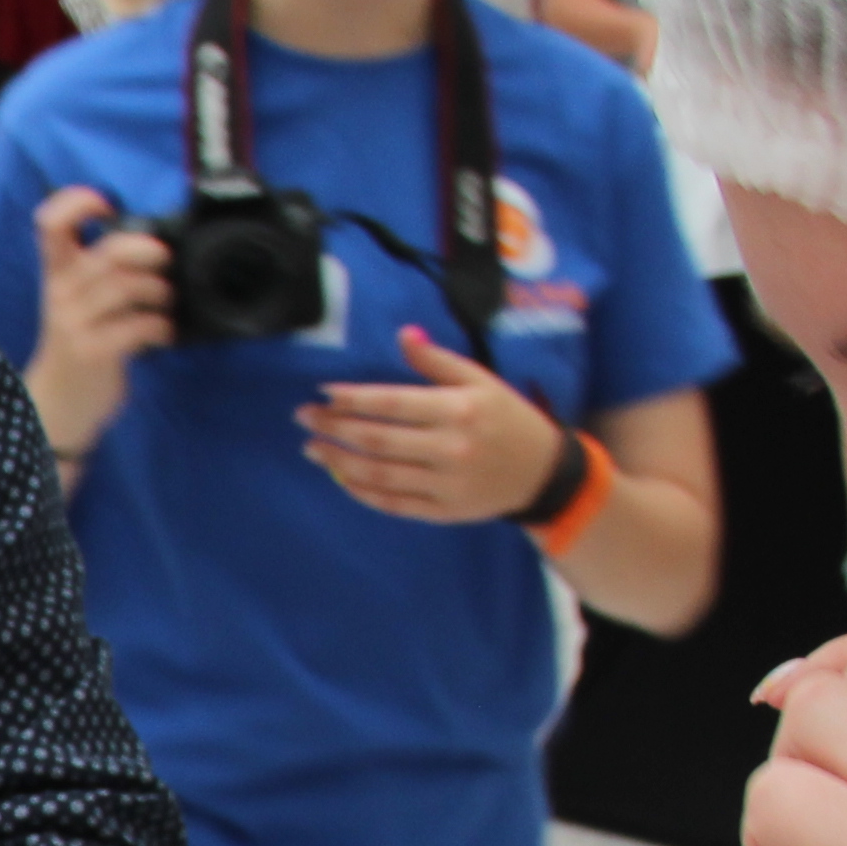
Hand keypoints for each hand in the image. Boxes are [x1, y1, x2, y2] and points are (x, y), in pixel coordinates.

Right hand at [23, 187, 171, 459]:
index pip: (50, 223)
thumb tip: (152, 244)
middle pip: (109, 253)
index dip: (77, 202)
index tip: (105, 206)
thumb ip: (100, 270)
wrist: (58, 403)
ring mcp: (74, 323)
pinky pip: (136, 326)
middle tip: (163, 259)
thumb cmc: (78, 342)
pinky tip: (163, 333)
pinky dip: (160, 327)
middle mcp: (60, 293)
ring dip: (159, 291)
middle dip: (146, 250)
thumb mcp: (76, 300)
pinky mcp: (92, 352)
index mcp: (57, 273)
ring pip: (127, 288)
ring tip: (166, 301)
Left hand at [300, 328, 569, 526]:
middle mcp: (451, 447)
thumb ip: (438, 361)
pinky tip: (341, 477)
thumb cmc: (507, 418)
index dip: (353, 399)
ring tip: (313, 448)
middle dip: (334, 428)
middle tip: (305, 418)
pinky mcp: (443, 511)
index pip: (393, 403)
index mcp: (459, 409)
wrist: (542, 472)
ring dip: (338, 461)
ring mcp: (446, 483)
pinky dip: (362, 491)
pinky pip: (393, 503)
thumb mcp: (481, 380)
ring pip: (379, 474)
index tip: (324, 392)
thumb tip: (404, 334)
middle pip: (377, 439)